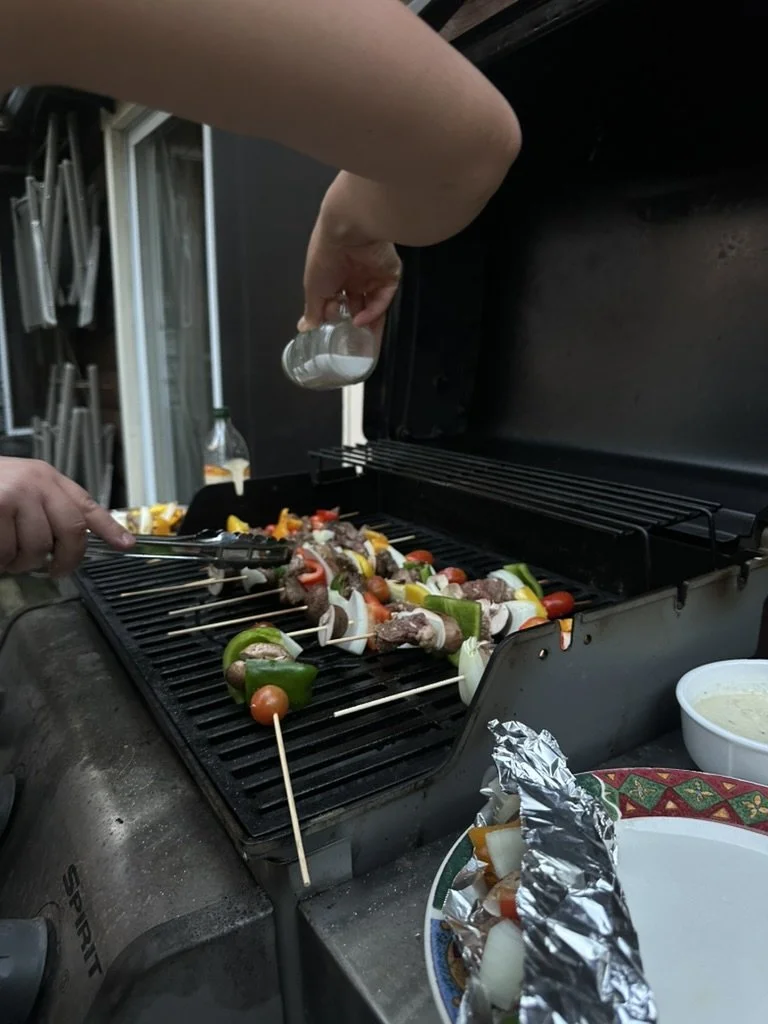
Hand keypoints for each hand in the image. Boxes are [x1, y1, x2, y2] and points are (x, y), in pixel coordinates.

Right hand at [0, 457, 134, 575]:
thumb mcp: (23, 487)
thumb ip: (50, 508)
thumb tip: (83, 540)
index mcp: (48, 478)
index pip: (87, 505)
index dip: (110, 529)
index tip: (127, 546)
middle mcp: (36, 483)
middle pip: (71, 533)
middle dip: (65, 560)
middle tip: (53, 571)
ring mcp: (13, 496)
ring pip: (36, 548)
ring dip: (21, 562)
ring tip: (7, 553)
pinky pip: (6, 553)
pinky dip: (0, 561)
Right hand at [300, 209, 401, 338]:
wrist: (348, 231)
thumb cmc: (325, 257)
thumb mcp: (313, 288)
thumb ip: (313, 311)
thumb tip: (304, 329)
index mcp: (335, 274)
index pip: (336, 300)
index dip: (334, 315)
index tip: (330, 328)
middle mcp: (354, 274)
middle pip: (357, 304)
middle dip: (353, 322)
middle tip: (350, 341)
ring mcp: (373, 275)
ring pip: (374, 304)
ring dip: (367, 321)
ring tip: (360, 338)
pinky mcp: (389, 274)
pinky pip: (384, 297)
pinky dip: (374, 310)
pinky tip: (363, 319)